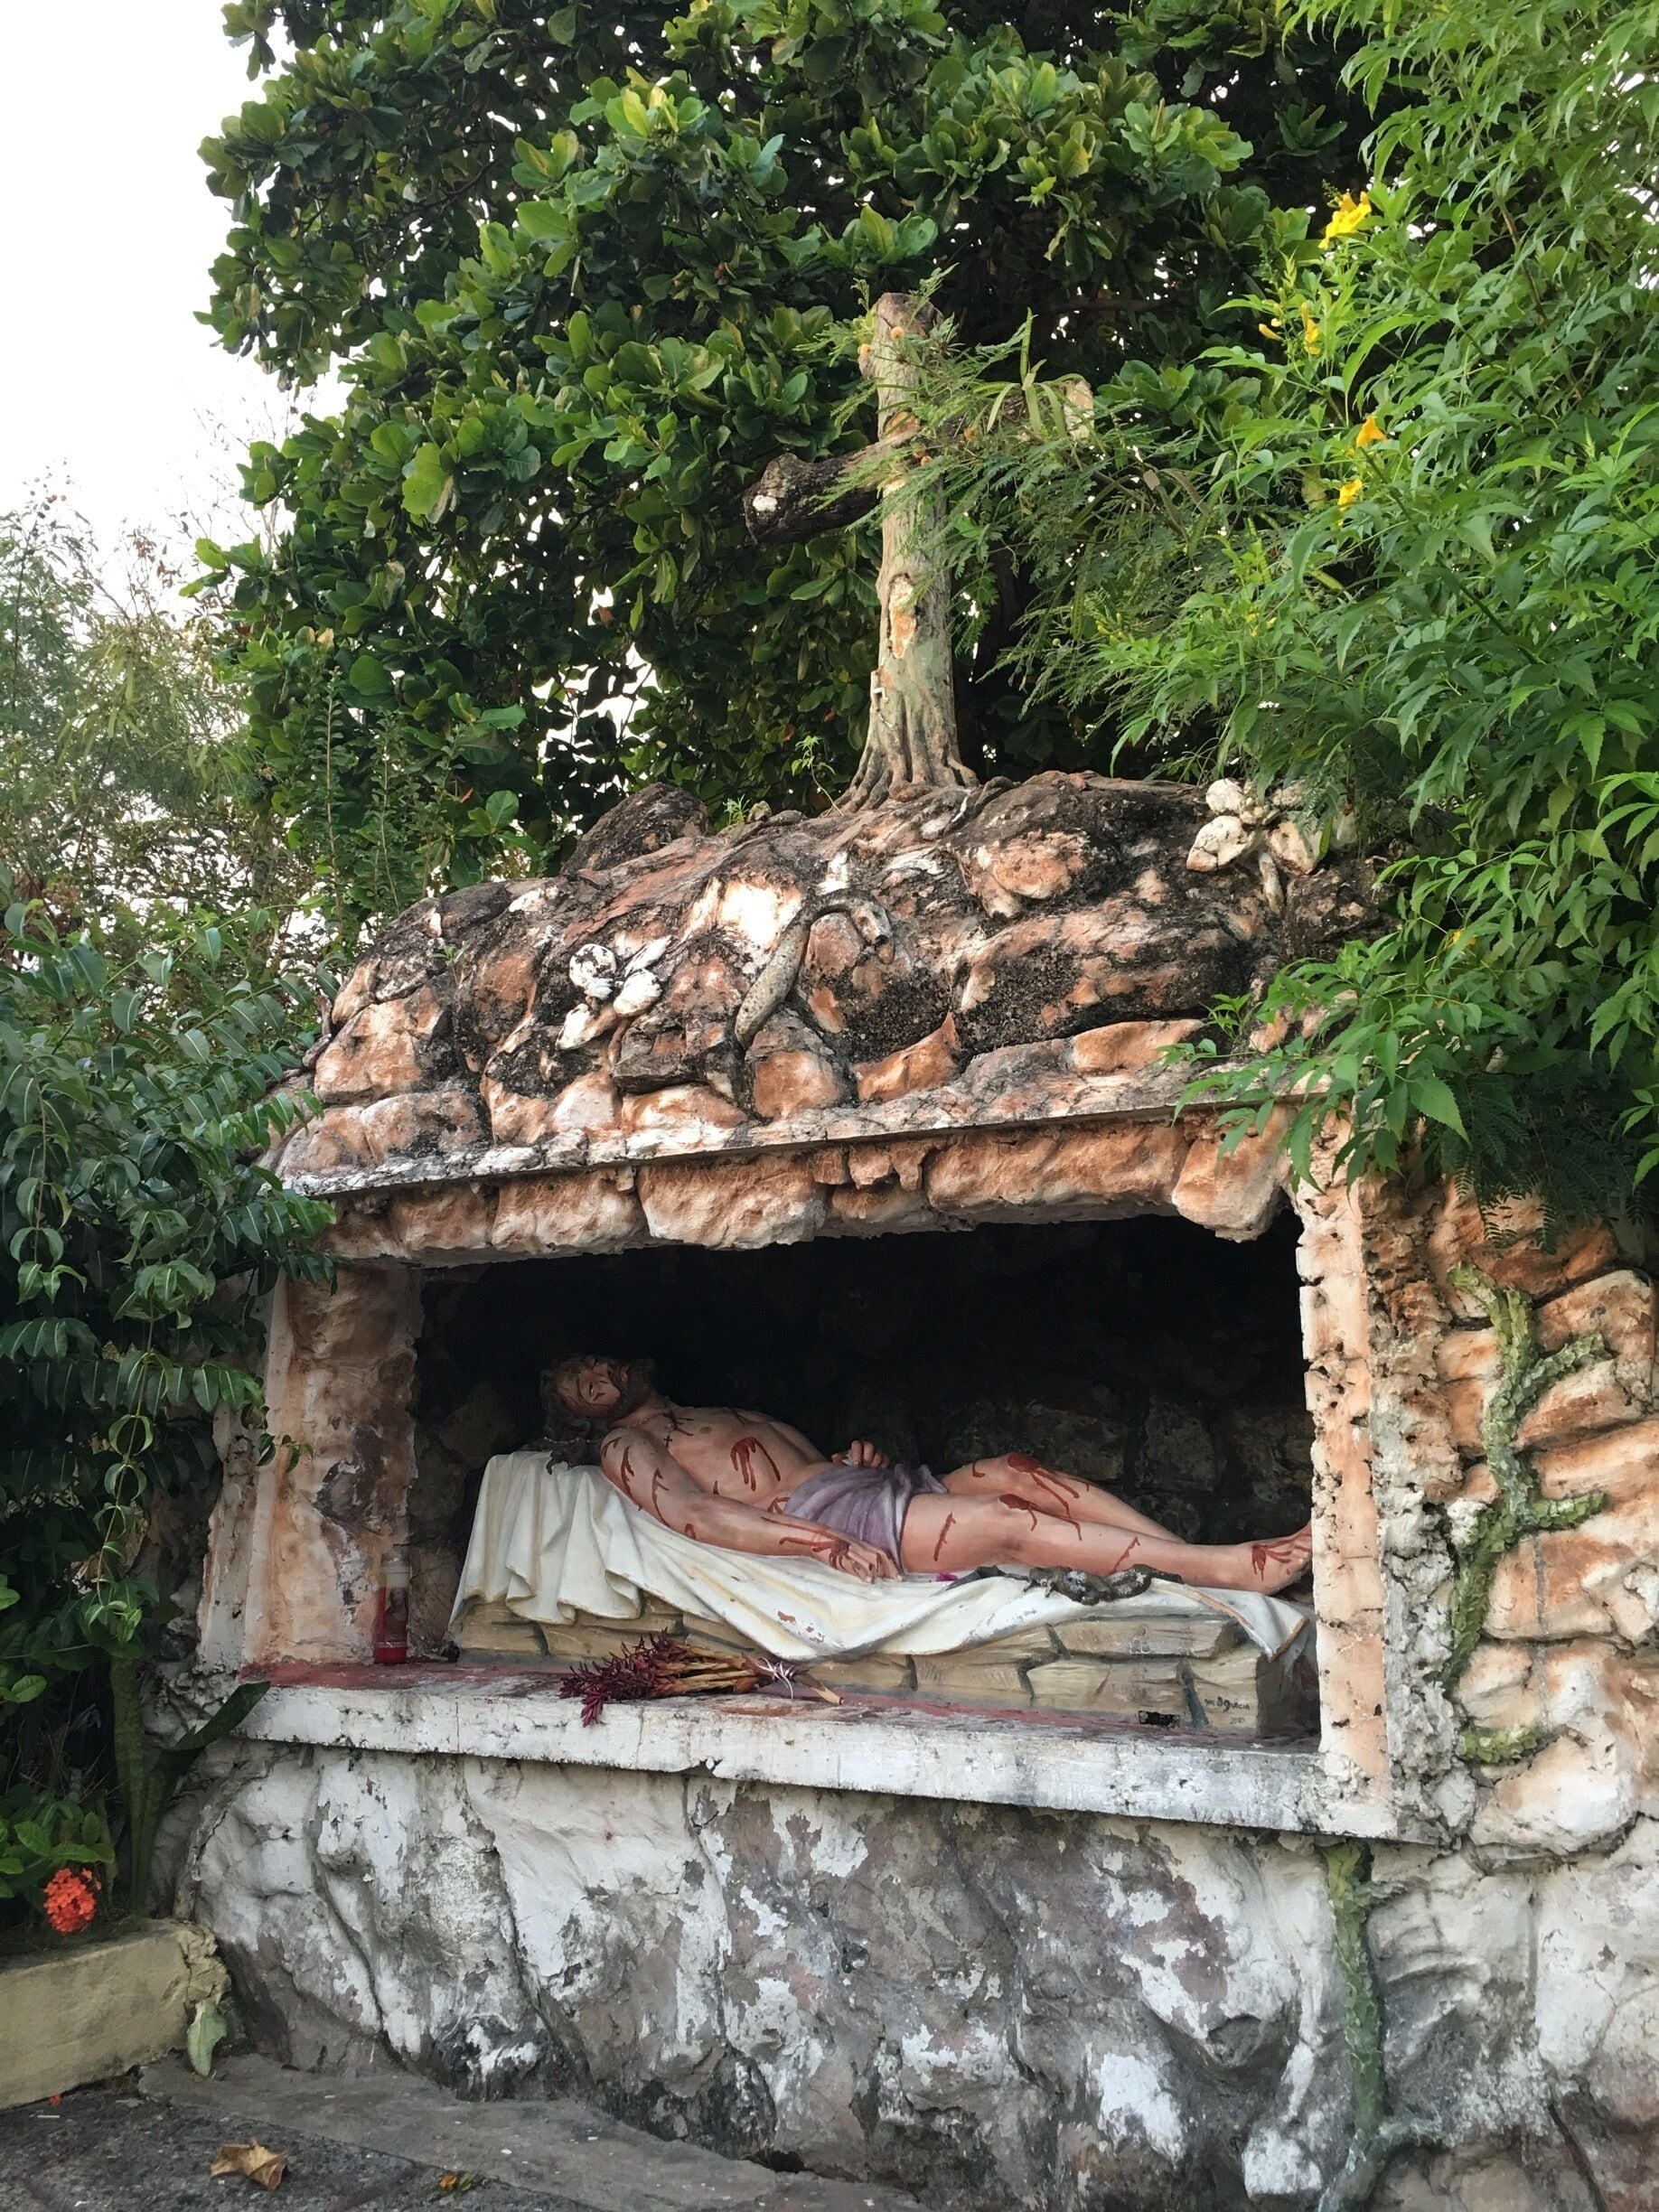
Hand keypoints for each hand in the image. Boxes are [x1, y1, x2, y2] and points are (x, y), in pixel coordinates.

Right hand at [776, 1523, 898, 1581]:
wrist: (811, 1536)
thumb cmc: (829, 1543)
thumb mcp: (846, 1546)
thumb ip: (857, 1555)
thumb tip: (869, 1569)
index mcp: (860, 1543)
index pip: (880, 1552)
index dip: (891, 1563)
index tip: (900, 1574)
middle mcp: (857, 1545)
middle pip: (878, 1555)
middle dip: (890, 1568)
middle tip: (899, 1580)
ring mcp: (848, 1550)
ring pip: (868, 1559)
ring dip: (878, 1571)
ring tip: (887, 1581)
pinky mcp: (839, 1555)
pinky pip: (852, 1564)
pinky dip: (862, 1572)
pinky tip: (868, 1581)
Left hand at [837, 1438, 890, 1467]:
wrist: (855, 1477)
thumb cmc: (847, 1469)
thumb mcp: (840, 1464)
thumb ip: (839, 1459)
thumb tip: (835, 1458)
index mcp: (856, 1447)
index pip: (857, 1445)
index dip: (856, 1453)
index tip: (855, 1465)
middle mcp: (866, 1448)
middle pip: (869, 1446)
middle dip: (866, 1458)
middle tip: (864, 1467)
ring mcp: (876, 1454)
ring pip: (878, 1453)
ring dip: (874, 1463)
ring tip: (869, 1471)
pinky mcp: (884, 1461)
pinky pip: (886, 1460)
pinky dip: (882, 1466)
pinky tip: (877, 1472)